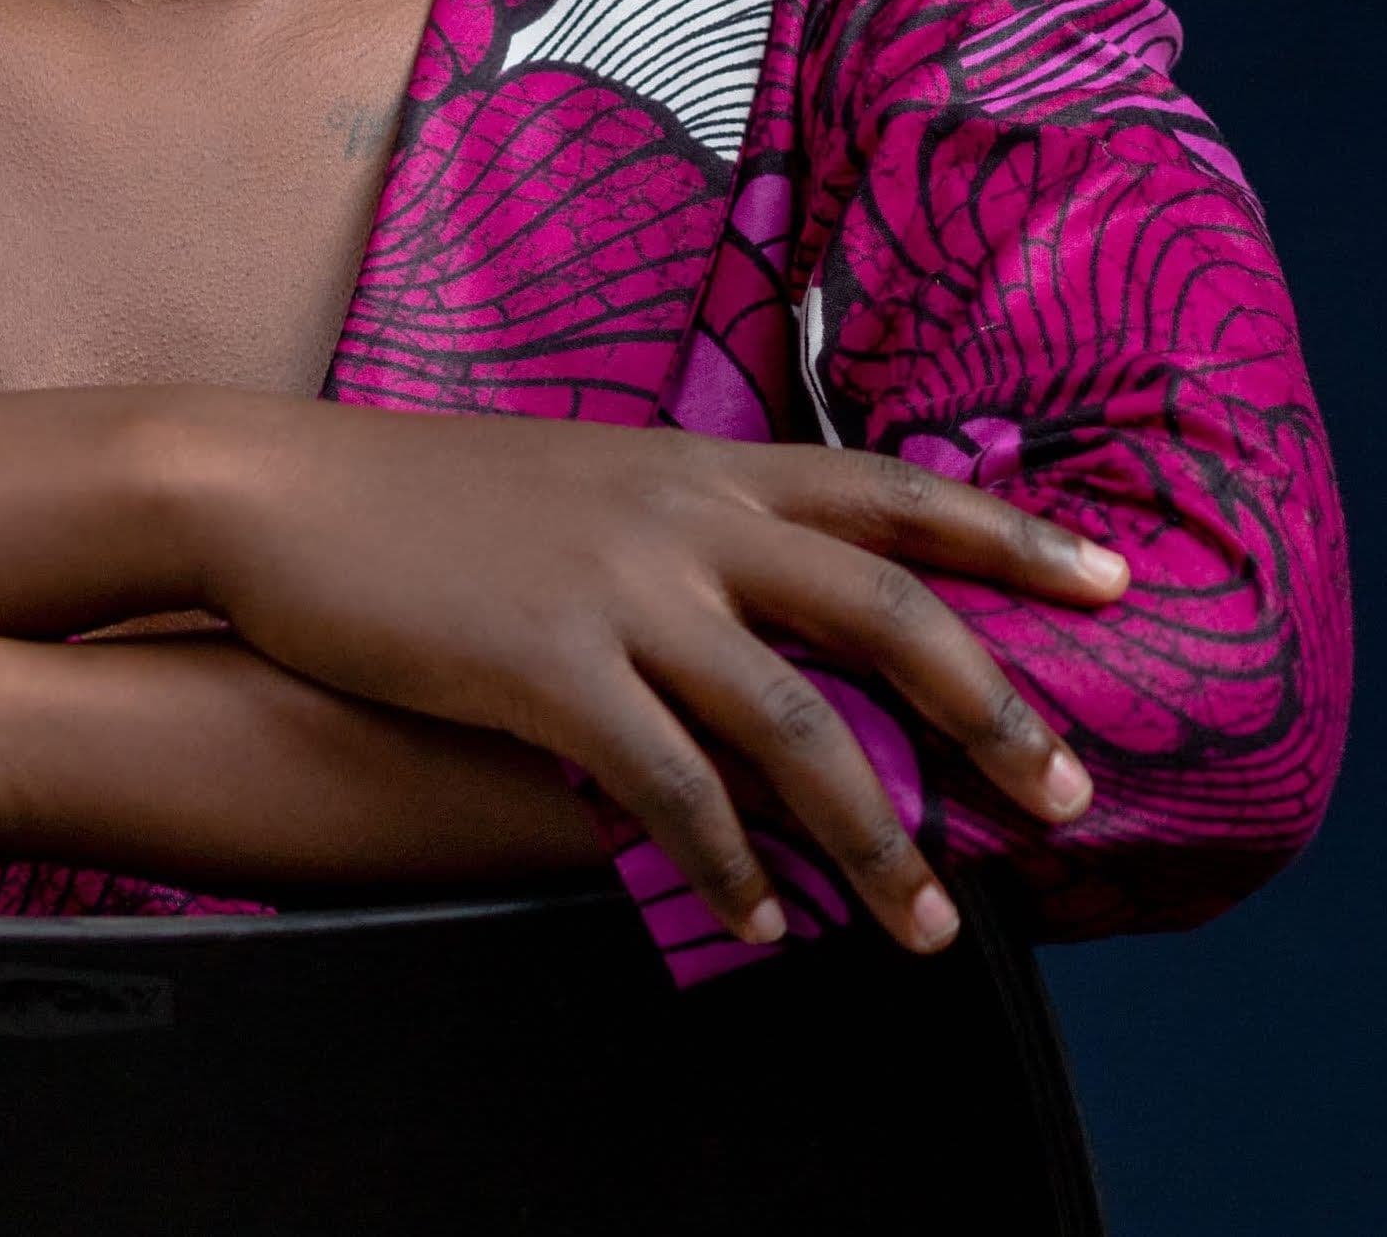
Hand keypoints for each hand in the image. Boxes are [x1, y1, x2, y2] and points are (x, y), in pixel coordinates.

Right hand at [177, 403, 1128, 953]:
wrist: (275, 492)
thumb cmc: (423, 497)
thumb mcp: (578, 482)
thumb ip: (680, 527)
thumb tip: (762, 599)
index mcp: (696, 463)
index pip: (888, 489)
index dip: (1007, 536)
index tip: (1111, 581)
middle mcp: (680, 514)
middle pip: (881, 610)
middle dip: (991, 709)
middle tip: (1067, 797)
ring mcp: (617, 589)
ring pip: (795, 725)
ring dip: (876, 837)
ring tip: (928, 923)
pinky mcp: (545, 667)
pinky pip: (670, 790)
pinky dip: (727, 867)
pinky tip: (753, 921)